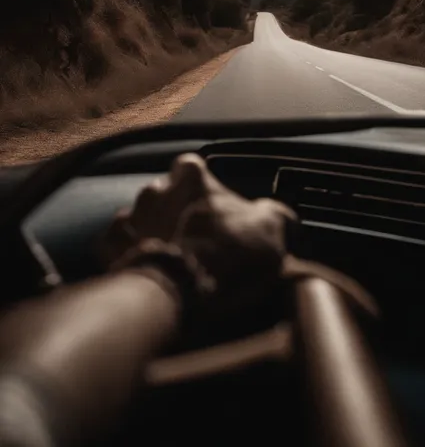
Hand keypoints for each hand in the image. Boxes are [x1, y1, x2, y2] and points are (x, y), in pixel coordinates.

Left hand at [99, 153, 295, 316]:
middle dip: (175, 211)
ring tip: (171, 260)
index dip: (202, 187)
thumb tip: (278, 215)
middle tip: (194, 239)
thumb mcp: (271, 229)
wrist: (180, 295)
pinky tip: (147, 271)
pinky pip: (119, 245)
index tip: (211, 207)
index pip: (192, 167)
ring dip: (153, 233)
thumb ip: (273, 213)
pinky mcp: (110, 247)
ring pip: (141, 218)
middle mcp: (155, 188)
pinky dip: (130, 255)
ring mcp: (128, 217)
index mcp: (191, 176)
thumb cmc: (228, 255)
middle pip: (165, 193)